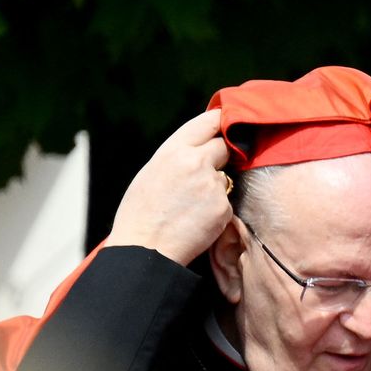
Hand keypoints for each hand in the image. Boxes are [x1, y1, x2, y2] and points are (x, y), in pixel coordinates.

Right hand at [109, 110, 232, 264]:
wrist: (146, 248)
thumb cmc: (141, 212)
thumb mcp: (152, 172)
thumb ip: (178, 157)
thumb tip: (199, 150)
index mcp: (173, 150)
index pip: (208, 122)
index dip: (220, 121)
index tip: (228, 122)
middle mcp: (196, 162)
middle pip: (224, 147)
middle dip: (221, 156)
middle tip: (205, 173)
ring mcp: (212, 185)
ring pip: (225, 178)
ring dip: (215, 188)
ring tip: (190, 206)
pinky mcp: (223, 207)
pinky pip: (226, 203)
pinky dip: (216, 210)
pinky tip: (196, 220)